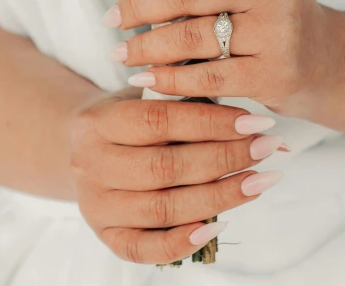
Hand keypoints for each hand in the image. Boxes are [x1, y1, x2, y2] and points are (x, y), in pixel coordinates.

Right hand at [69, 95, 284, 263]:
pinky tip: (220, 225)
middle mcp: (91, 164)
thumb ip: (185, 100)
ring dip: (219, 198)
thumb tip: (250, 118)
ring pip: (163, 209)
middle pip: (165, 167)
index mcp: (99, 122)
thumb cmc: (127, 116)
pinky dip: (184, 241)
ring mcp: (96, 205)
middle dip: (224, 158)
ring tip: (258, 182)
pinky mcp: (105, 235)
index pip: (161, 121)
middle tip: (265, 148)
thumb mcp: (145, 95)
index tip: (254, 122)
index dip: (211, 122)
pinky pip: (146, 249)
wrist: (79, 146)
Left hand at [104, 0, 344, 117]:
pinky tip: (146, 78)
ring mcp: (279, 31)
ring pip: (191, 37)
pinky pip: (206, 78)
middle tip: (111, 20)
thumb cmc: (269, 14)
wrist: (327, 62)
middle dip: (137, 6)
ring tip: (120, 52)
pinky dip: (168, 80)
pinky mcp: (276, 75)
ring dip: (145, 46)